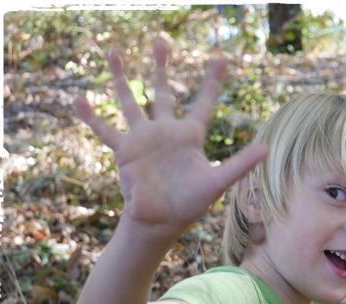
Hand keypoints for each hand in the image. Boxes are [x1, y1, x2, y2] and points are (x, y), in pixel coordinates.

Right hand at [74, 38, 267, 241]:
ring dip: (121, 78)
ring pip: (130, 102)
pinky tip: (77, 100)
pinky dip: (91, 117)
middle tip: (161, 41)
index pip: (203, 103)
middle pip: (163, 92)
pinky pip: (105, 130)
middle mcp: (165, 132)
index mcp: (189, 136)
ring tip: (114, 53)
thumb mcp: (218, 181)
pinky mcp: (124, 151)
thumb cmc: (191, 203)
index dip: (212, 82)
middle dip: (161, 67)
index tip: (221, 59)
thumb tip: (267, 149)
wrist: (161, 221)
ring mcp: (143, 139)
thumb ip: (240, 164)